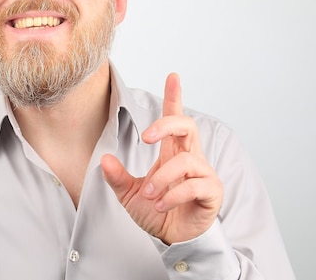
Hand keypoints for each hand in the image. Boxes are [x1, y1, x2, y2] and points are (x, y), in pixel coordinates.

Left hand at [101, 73, 222, 243]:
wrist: (172, 239)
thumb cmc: (156, 211)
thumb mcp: (129, 194)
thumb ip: (117, 177)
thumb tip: (104, 159)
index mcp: (171, 153)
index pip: (174, 120)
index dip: (174, 98)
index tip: (173, 77)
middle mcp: (189, 158)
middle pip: (187, 126)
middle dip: (167, 125)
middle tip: (146, 137)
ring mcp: (202, 175)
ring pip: (187, 161)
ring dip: (163, 178)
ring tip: (150, 194)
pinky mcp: (211, 193)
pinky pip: (195, 186)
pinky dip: (174, 195)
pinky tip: (161, 204)